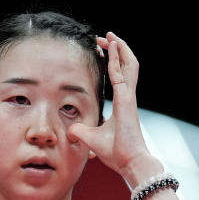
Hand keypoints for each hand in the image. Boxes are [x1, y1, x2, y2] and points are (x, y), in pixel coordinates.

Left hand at [68, 32, 160, 186]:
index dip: (112, 62)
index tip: (102, 52)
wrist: (129, 163)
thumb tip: (69, 131)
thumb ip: (80, 131)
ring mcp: (129, 97)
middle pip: (127, 66)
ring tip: (110, 36)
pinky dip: (118, 56)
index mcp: (122, 104)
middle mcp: (127, 97)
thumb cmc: (116, 154)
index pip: (120, 76)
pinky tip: (112, 45)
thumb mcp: (91, 138)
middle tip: (104, 40)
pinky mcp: (127, 99)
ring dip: (120, 48)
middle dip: (117, 50)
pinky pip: (122, 72)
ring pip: (129, 64)